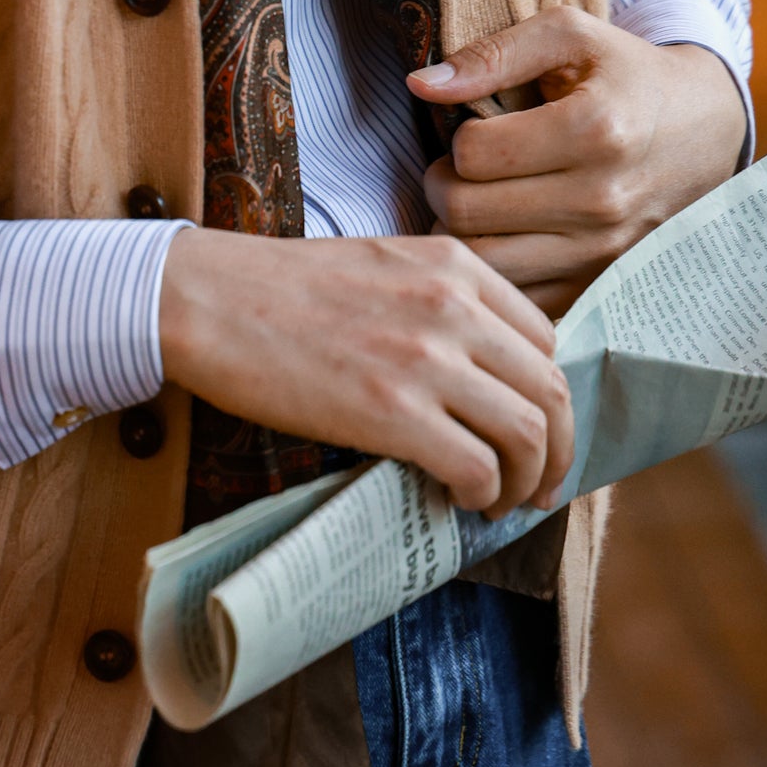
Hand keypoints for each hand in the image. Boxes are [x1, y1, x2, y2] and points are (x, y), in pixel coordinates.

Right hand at [158, 227, 572, 517]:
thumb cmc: (280, 289)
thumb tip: (477, 375)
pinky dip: (482, 494)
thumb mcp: (381, 266)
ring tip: (501, 502)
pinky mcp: (392, 412)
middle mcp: (454, 306)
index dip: (549, 395)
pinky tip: (460, 500)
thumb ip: (438, 303)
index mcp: (455, 264)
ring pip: (527, 433)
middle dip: (557, 450)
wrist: (208, 300)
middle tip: (542, 484)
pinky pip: (476, 466)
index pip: (545, 338)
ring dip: (526, 481)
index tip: (536, 428)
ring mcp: (426, 359)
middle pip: (550, 389)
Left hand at [409, 6, 747, 317]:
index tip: (473, 133)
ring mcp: (602, 251)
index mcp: (595, 129)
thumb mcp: (570, 36)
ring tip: (473, 204)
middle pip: (467, 214)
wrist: (705, 130)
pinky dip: (493, 272)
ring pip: (483, 264)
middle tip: (454, 172)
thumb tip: (421, 83)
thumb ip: (493, 53)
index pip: (473, 154)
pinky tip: (501, 236)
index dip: (457, 140)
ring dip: (458, 234)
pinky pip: (516, 296)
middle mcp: (601, 199)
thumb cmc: (627, 76)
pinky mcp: (600, 282)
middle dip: (442, 187)